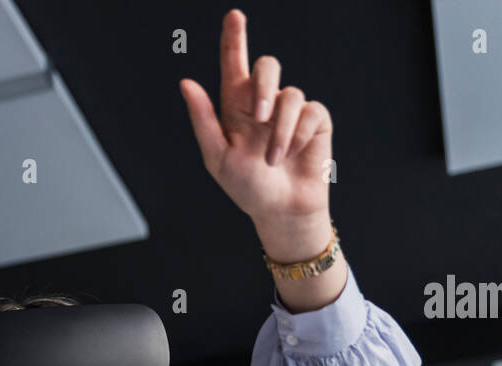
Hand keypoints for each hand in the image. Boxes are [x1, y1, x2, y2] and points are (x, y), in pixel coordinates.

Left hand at [180, 9, 332, 262]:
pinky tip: (291, 154)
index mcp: (236, 107)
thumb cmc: (248, 188)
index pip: (234, 64)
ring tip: (273, 158)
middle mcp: (264, 103)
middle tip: (257, 117)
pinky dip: (299, 135)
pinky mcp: (315, 121)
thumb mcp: (218, 157)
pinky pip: (311, 111)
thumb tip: (186, 83)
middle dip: (263, 85)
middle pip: (267, 65)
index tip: (234, 16)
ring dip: (280, 129)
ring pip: (290, 94)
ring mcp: (291, 111)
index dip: (234, 38)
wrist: (281, 210)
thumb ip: (203, 119)